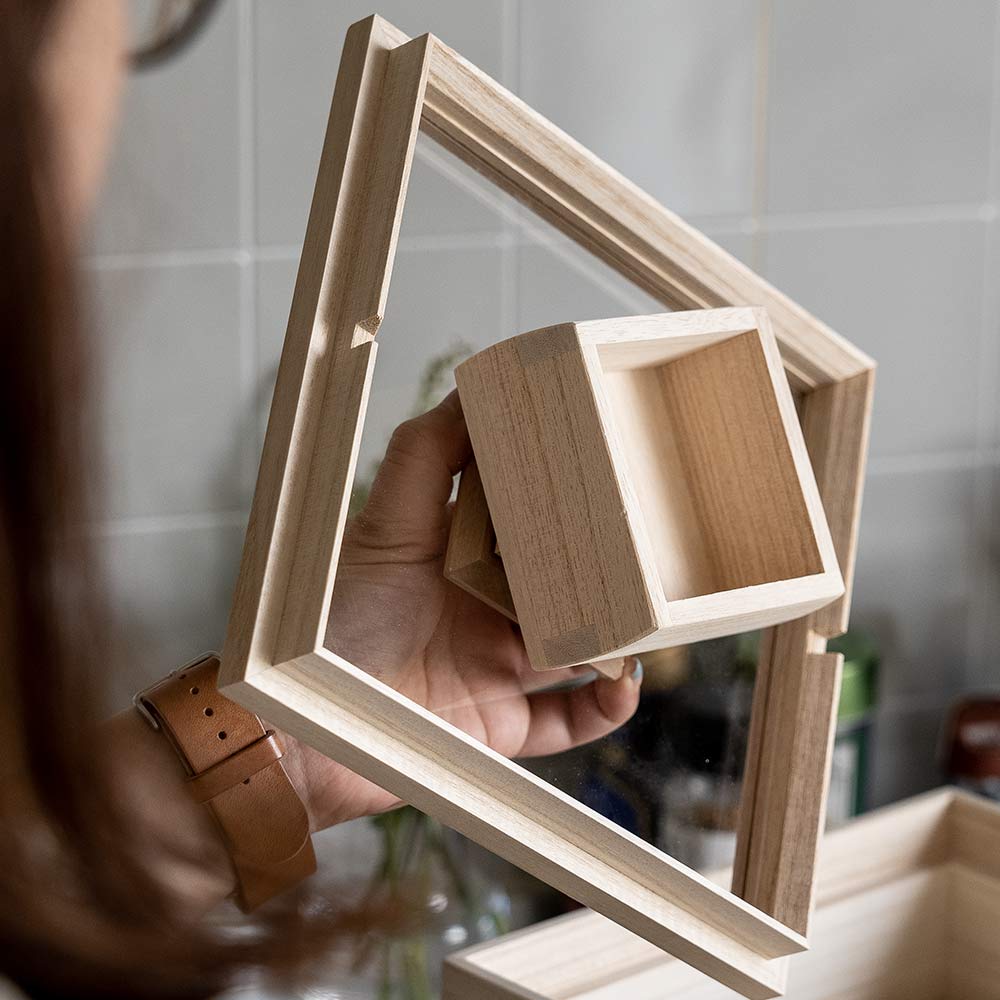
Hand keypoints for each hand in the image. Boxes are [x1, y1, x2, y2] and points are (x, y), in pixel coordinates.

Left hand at [284, 391, 641, 828]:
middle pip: (564, 584)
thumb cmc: (339, 621)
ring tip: (652, 617)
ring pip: (579, 647)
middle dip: (606, 570)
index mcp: (462, 556)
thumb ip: (426, 457)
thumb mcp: (385, 525)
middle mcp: (485, 609)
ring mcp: (497, 666)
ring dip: (618, 636)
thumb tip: (471, 389)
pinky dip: (605, 706)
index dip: (567, 500)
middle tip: (652, 548)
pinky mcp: (503, 723)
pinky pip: (570, 718)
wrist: (308, 724)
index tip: (611, 473)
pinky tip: (626, 682)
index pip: (528, 521)